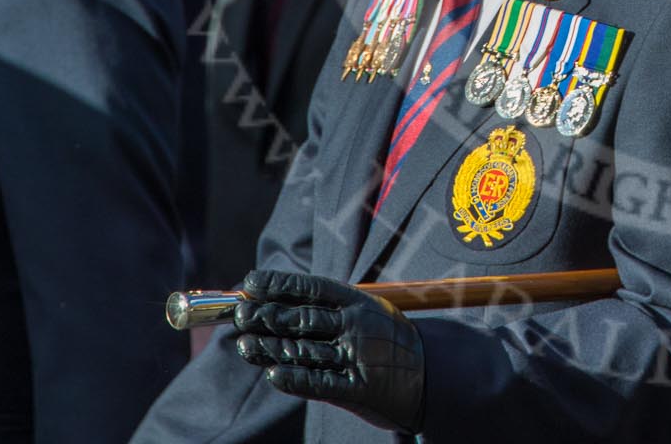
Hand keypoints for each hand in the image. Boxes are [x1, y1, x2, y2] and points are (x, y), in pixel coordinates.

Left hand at [233, 269, 425, 432]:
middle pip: (305, 318)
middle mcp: (357, 325)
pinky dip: (296, 379)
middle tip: (240, 315)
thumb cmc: (386, 341)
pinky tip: (273, 374)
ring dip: (272, 348)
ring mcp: (359, 356)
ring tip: (244, 344)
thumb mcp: (366, 313)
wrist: (430, 375)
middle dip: (268, 316)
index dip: (280, 285)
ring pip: (307, 350)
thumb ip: (327, 311)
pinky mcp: (360, 388)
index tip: (250, 283)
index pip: (312, 288)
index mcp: (358, 301)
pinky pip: (322, 383)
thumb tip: (275, 303)